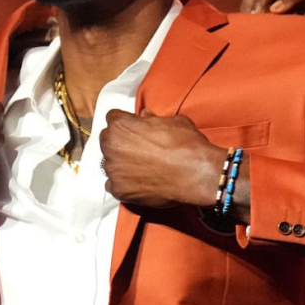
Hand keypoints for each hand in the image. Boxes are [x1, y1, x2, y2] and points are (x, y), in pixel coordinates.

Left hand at [99, 109, 226, 208]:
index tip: (135, 130)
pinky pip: (113, 185)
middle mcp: (111, 145)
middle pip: (108, 141)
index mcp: (120, 124)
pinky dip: (124, 184)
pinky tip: (139, 183)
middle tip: (139, 150)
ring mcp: (113, 169)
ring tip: (142, 168)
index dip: (126, 125)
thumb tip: (145, 115)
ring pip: (110, 164)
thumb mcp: (173, 121)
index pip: (113, 118)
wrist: (196, 174)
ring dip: (121, 165)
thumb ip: (152, 118)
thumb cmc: (186, 144)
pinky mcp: (118, 189)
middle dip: (120, 144)